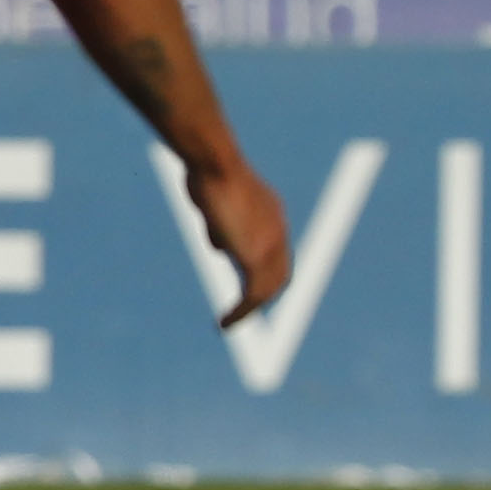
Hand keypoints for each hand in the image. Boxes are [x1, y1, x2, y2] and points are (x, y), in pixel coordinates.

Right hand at [186, 155, 289, 326]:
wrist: (216, 165)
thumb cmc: (210, 174)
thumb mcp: (217, 202)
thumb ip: (222, 227)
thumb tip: (221, 249)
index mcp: (273, 216)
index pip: (278, 253)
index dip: (268, 272)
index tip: (255, 289)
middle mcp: (279, 232)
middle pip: (280, 274)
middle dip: (265, 296)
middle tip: (245, 314)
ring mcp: (271, 245)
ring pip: (269, 288)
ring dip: (251, 309)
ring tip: (232, 324)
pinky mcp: (256, 257)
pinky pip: (253, 294)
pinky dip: (242, 312)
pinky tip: (225, 323)